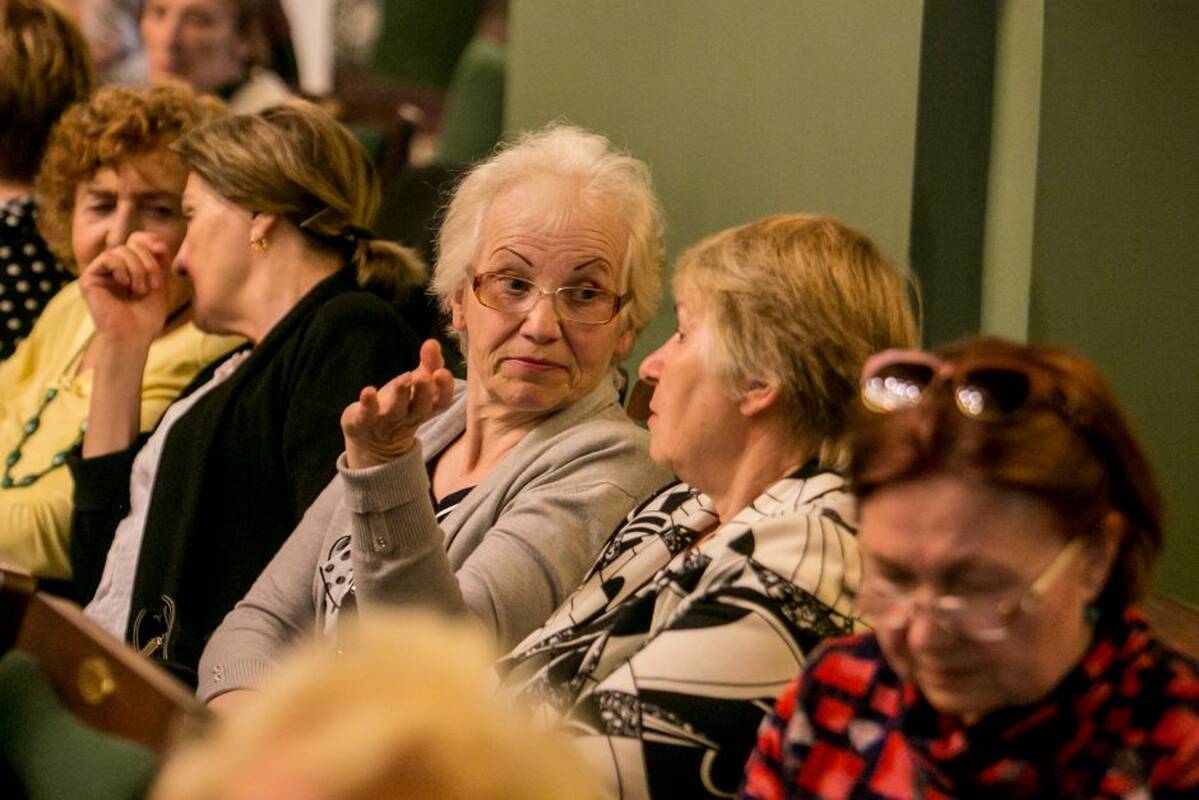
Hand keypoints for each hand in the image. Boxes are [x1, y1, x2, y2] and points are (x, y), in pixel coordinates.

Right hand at [78, 232, 173, 345]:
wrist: (133, 337)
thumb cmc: (147, 316)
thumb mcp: (160, 284)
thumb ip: (159, 261)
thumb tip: (157, 241)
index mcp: (130, 267)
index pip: (138, 239)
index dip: (150, 241)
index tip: (162, 251)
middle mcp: (114, 268)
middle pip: (132, 244)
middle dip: (148, 262)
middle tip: (153, 285)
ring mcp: (101, 273)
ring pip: (121, 250)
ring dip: (137, 269)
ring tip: (140, 290)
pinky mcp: (89, 279)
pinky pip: (107, 258)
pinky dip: (121, 268)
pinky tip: (125, 284)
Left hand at [341, 340, 454, 468]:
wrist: (372, 439)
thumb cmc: (400, 404)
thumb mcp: (417, 385)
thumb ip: (428, 364)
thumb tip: (432, 342)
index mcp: (425, 407)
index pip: (441, 401)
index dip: (444, 388)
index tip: (442, 372)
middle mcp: (408, 417)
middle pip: (420, 407)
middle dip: (423, 391)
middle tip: (424, 376)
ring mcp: (386, 421)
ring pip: (396, 410)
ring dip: (400, 395)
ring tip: (404, 379)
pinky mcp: (364, 421)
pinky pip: (367, 414)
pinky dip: (368, 403)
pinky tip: (368, 390)